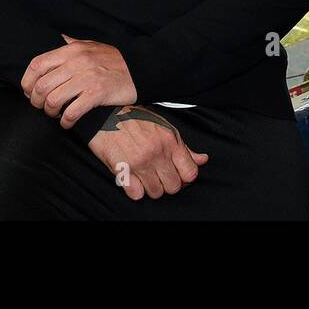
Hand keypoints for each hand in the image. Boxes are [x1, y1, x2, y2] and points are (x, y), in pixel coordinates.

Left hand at [20, 35, 137, 130]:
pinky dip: (65, 121)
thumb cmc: (113, 60)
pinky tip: (67, 123)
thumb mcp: (91, 46)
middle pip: (42, 85)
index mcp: (72, 50)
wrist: (140, 70)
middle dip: (37, 101)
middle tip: (42, 106)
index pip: (37, 64)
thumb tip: (58, 39)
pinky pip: (72, 112)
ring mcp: (87, 78)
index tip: (29, 91)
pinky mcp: (97, 94)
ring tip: (55, 114)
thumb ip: (72, 44)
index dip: (27, 81)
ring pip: (53, 99)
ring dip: (50, 112)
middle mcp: (77, 62)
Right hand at [87, 105, 209, 199]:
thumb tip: (203, 160)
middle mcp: (157, 153)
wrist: (105, 113)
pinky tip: (133, 179)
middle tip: (160, 175)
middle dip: (168, 183)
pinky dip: (135, 190)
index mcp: (170, 141)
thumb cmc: (135, 118)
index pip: (190, 172)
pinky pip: (136, 195)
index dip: (186, 177)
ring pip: (156, 193)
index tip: (178, 174)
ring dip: (152, 188)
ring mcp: (140, 162)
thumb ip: (184, 147)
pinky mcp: (122, 170)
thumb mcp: (165, 127)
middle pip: (174, 186)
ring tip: (145, 176)